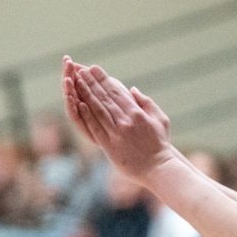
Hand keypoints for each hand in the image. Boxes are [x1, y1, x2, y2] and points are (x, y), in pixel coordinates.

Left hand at [66, 64, 174, 180]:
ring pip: (98, 109)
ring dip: (85, 94)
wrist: (158, 167)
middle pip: (105, 97)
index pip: (117, 92)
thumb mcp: (160, 119)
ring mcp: (116, 132)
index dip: (104, 79)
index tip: (94, 68)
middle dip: (91, 82)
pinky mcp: (109, 145)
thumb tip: (132, 89)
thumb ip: (147, 103)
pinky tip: (78, 104)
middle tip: (80, 70)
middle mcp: (125, 121)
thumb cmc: (160, 144)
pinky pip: (95, 127)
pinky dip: (86, 115)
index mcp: (138, 113)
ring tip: (75, 82)